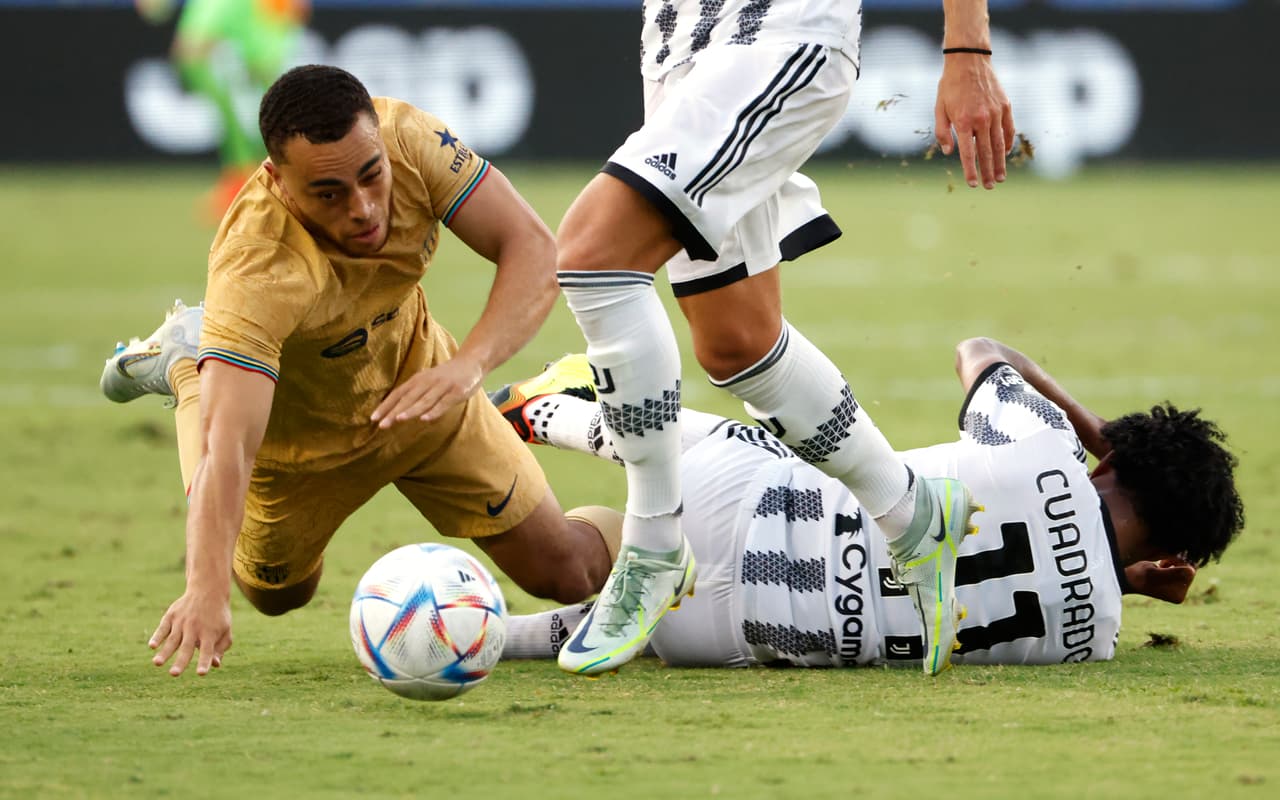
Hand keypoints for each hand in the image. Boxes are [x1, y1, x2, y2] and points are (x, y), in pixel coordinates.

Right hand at [149, 588, 232, 675]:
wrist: (208, 590)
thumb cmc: (218, 616)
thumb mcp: (225, 630)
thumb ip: (220, 648)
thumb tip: (215, 665)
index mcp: (210, 633)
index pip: (207, 651)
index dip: (204, 662)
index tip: (201, 673)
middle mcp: (195, 628)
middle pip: (187, 647)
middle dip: (180, 661)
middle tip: (174, 674)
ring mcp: (182, 622)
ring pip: (172, 640)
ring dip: (164, 652)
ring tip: (156, 663)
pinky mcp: (171, 616)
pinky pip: (163, 628)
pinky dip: (157, 636)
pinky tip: (152, 646)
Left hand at [371, 356, 483, 427]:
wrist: (472, 361)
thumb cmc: (447, 376)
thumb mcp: (428, 382)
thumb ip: (415, 394)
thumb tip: (396, 410)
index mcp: (418, 380)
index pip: (398, 394)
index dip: (386, 406)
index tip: (373, 418)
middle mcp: (428, 382)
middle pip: (408, 398)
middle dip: (393, 412)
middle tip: (381, 424)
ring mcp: (442, 386)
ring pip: (424, 400)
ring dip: (410, 410)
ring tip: (398, 419)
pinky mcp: (457, 392)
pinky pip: (444, 403)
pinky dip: (434, 411)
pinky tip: (425, 419)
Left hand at [935, 54, 1014, 188]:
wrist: (969, 60)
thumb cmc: (950, 86)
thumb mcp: (939, 108)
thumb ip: (943, 132)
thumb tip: (949, 152)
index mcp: (964, 121)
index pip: (968, 153)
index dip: (971, 171)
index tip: (973, 185)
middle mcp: (982, 119)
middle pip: (986, 152)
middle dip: (988, 172)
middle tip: (991, 186)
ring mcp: (996, 112)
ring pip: (999, 143)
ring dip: (1000, 163)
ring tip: (1001, 177)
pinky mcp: (1005, 106)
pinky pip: (1008, 129)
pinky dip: (1007, 143)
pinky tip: (1005, 154)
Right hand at [1124, 557, 1197, 603]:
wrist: (1127, 578)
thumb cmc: (1138, 575)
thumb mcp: (1154, 573)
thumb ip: (1173, 572)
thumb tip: (1192, 571)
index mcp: (1178, 596)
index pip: (1190, 572)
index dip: (1178, 562)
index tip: (1163, 563)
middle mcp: (1180, 595)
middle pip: (1189, 570)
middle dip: (1177, 562)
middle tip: (1161, 562)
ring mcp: (1177, 590)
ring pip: (1185, 567)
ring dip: (1174, 562)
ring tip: (1160, 565)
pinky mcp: (1174, 584)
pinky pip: (1181, 568)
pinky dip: (1172, 563)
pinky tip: (1161, 566)